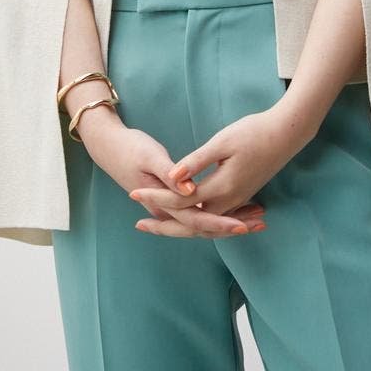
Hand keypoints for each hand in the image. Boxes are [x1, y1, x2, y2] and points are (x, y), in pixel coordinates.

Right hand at [77, 106, 267, 237]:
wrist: (109, 144)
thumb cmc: (130, 147)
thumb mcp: (150, 156)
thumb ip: (170, 174)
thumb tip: (191, 191)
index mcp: (163, 203)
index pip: (196, 221)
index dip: (221, 223)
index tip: (243, 225)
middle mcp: (168, 210)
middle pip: (204, 226)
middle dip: (232, 225)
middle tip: (260, 223)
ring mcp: (171, 205)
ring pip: (205, 220)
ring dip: (230, 220)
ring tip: (258, 217)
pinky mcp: (175, 197)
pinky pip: (202, 210)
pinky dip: (222, 211)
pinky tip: (240, 207)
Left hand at [129, 104, 318, 225]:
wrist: (288, 133)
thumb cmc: (255, 132)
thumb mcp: (223, 142)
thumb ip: (196, 161)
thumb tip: (172, 177)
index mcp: (222, 187)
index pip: (180, 201)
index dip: (155, 198)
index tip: (134, 193)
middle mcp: (229, 200)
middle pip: (190, 223)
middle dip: (164, 226)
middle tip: (139, 225)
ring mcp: (237, 199)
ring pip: (204, 224)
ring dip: (180, 226)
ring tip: (158, 224)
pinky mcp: (242, 194)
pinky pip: (216, 217)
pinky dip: (199, 221)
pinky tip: (188, 215)